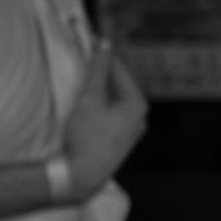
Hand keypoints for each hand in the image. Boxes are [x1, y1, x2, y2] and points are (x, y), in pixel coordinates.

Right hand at [58, 43, 148, 193]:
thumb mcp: (90, 99)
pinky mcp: (121, 143)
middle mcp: (140, 118)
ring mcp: (132, 132)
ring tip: (83, 87)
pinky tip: (87, 111)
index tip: (90, 43)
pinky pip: (112, 117)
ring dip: (100, 93)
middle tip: (84, 63)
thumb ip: (98, 70)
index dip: (102, 57)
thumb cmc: (87, 137)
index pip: (119, 71)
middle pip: (118, 87)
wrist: (81, 176)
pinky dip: (101, 109)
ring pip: (114, 103)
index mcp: (137, 104)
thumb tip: (105, 44)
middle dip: (102, 76)